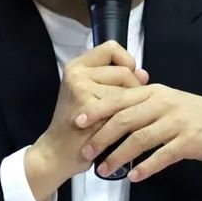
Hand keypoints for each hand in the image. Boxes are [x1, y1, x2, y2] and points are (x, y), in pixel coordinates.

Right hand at [24, 41, 146, 200]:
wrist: (57, 152)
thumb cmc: (77, 126)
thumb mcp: (91, 94)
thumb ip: (115, 80)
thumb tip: (144, 74)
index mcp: (76, 66)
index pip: (111, 48)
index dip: (126, 61)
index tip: (128, 79)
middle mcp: (77, 73)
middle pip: (124, 71)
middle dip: (133, 90)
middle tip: (124, 110)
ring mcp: (82, 89)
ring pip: (126, 91)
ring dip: (130, 108)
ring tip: (118, 122)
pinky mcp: (89, 108)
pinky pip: (123, 109)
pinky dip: (126, 121)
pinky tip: (117, 132)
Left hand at [75, 84, 201, 184]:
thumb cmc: (193, 115)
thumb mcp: (167, 101)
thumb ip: (142, 104)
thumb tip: (110, 110)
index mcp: (155, 92)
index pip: (120, 99)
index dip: (97, 110)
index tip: (78, 121)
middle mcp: (163, 104)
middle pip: (125, 119)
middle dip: (101, 136)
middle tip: (85, 152)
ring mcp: (177, 123)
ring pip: (140, 139)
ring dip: (119, 156)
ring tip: (103, 170)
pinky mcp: (189, 142)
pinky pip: (162, 156)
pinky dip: (146, 167)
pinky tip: (133, 177)